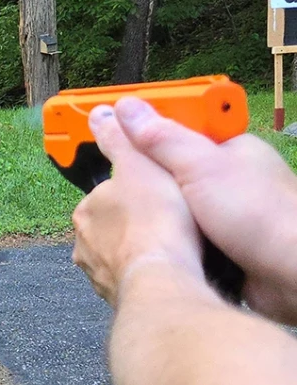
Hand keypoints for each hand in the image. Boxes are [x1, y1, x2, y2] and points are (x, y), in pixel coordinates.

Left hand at [72, 99, 204, 305]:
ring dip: (140, 251)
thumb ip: (119, 140)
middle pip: (111, 227)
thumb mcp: (140, 164)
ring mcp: (98, 274)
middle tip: (168, 220)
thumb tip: (101, 116)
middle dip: (134, 223)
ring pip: (120, 255)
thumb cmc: (154, 221)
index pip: (105, 195)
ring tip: (172, 246)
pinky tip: (169, 270)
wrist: (165, 277)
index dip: (133, 190)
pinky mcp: (118, 297)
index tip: (155, 192)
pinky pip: (133, 280)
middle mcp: (84, 245)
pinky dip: (147, 274)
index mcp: (85, 211)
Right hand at [113, 97, 296, 324]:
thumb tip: (126, 109)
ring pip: (170, 204)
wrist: (292, 276)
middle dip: (143, 176)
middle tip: (112, 179)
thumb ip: (161, 138)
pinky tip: (151, 239)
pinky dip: (166, 237)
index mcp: (226, 147)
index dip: (139, 129)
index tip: (106, 129)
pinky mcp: (218, 244)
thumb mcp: (200, 166)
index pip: (174, 125)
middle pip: (167, 167)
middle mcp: (224, 177)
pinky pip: (180, 233)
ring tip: (127, 213)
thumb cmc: (262, 216)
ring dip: (154, 211)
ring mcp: (221, 212)